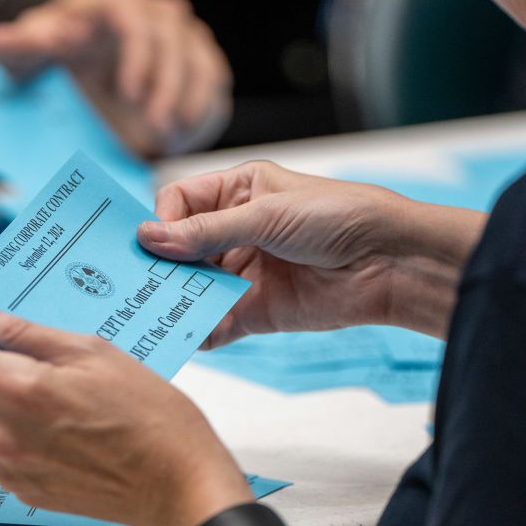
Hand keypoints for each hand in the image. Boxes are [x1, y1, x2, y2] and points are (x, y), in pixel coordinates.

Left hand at [0, 0, 231, 156]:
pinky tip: (180, 136)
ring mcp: (181, 36)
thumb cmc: (57, 56)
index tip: (127, 93)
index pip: (132, 17)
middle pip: (171, 42)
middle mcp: (153, 13)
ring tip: (166, 136)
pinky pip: (210, 82)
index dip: (135, 54)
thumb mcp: (28, 54)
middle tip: (152, 124)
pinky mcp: (199, 62)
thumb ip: (13, 47)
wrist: (86, 70)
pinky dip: (199, 110)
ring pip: (196, 62)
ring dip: (185, 102)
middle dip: (164, 86)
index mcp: (111, 3)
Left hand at [0, 296, 251, 525]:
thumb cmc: (148, 414)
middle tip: (47, 362)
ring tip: (70, 401)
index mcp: (16, 388)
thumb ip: (22, 331)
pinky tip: (71, 432)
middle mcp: (3, 431)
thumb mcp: (92, 351)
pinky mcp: (25, 490)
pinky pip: (8, 450)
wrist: (178, 483)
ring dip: (14, 402)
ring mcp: (12, 465)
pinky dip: (28, 435)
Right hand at [136, 160, 485, 343]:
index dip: (163, 220)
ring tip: (155, 311)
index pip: (180, 201)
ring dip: (175, 299)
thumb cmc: (338, 216)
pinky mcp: (255, 311)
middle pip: (180, 248)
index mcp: (238, 192)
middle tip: (135, 282)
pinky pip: (216, 322)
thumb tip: (149, 237)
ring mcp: (244, 272)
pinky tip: (190, 333)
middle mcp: (236, 230)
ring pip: (193, 287)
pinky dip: (200, 329)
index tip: (151, 242)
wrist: (390, 262)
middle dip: (161, 265)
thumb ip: (207, 231)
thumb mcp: (267, 214)